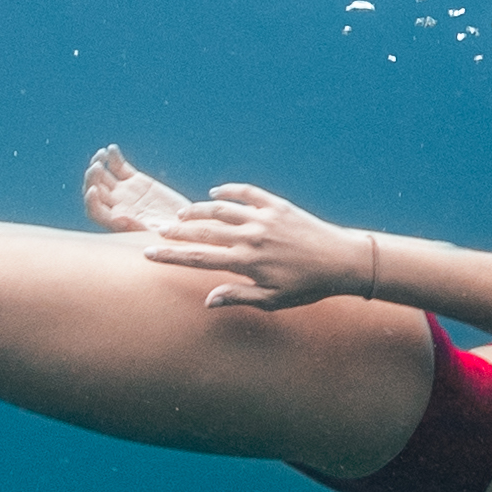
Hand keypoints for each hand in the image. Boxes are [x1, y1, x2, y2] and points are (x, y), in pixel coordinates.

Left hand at [80, 144, 192, 235]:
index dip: (90, 201)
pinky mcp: (135, 180)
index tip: (93, 190)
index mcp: (117, 221)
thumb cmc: (173, 236)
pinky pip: (119, 167)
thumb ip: (136, 226)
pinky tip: (112, 148)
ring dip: (98, 164)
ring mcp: (124, 192)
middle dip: (92, 178)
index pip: (94, 211)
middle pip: (95, 190)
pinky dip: (114, 157)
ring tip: (102, 154)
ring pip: (103, 176)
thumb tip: (116, 217)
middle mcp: (116, 206)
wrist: (187, 224)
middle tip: (97, 166)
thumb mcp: (157, 233)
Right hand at [137, 181, 375, 312]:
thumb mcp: (274, 301)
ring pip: (221, 209)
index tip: (148, 252)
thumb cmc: (309, 287)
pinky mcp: (278, 205)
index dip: (171, 255)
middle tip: (157, 230)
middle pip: (203, 231)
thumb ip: (239, 297)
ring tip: (181, 214)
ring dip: (198, 210)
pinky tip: (217, 192)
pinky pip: (248, 193)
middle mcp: (251, 237)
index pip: (198, 258)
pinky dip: (230, 190)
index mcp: (247, 262)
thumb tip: (207, 300)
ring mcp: (264, 218)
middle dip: (176, 231)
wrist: (342, 261)